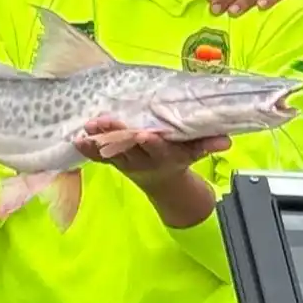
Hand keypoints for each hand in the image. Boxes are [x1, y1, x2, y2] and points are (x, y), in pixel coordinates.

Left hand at [73, 116, 229, 190]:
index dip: (151, 143)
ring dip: (98, 139)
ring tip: (88, 126)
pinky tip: (76, 139)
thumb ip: (208, 144)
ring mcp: (126, 162)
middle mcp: (143, 159)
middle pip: (129, 147)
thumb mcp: (195, 152)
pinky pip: (98, 157)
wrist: (162, 180)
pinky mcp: (113, 161)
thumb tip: (226, 140)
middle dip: (116, 134)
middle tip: (104, 121)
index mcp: (166, 156)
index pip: (158, 149)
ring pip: (111, 151)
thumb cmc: (179, 156)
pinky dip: (87, 149)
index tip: (145, 134)